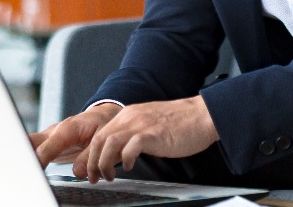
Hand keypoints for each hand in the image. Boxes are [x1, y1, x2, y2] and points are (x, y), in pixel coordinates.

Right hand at [31, 103, 121, 166]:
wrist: (100, 116)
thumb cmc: (101, 125)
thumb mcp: (101, 140)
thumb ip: (89, 156)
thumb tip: (77, 172)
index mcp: (67, 129)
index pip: (46, 147)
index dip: (39, 160)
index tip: (35, 170)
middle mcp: (54, 131)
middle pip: (30, 141)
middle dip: (24, 154)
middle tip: (23, 168)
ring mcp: (48, 137)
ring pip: (28, 144)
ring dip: (25, 156)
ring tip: (22, 169)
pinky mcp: (47, 143)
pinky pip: (32, 148)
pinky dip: (29, 157)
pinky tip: (27, 167)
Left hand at [78, 96, 218, 183]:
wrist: (201, 115)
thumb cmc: (179, 123)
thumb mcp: (147, 125)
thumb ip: (131, 135)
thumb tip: (117, 154)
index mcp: (128, 115)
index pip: (99, 134)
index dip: (91, 154)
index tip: (90, 169)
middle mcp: (130, 117)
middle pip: (99, 139)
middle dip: (92, 162)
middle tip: (94, 177)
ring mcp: (141, 125)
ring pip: (109, 143)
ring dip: (104, 163)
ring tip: (109, 176)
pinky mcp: (153, 134)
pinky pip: (130, 147)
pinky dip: (125, 159)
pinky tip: (129, 167)